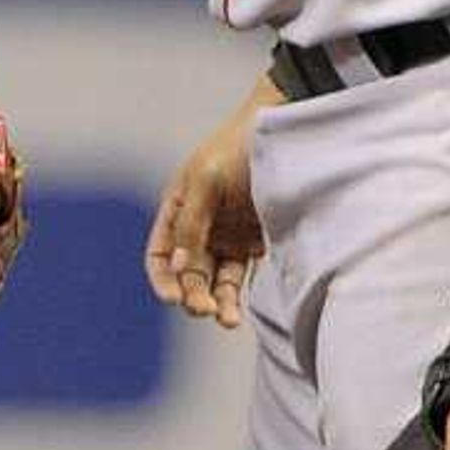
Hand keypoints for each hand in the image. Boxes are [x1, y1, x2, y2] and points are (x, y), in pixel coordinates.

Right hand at [145, 85, 271, 329]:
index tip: (174, 298)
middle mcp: (200, 228)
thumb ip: (191, 226)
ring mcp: (228, 237)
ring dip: (217, 301)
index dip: (163, 279)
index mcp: (179, 209)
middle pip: (188, 273)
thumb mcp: (207, 181)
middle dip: (192, 294)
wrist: (290, 128)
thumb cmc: (240, 147)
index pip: (160, 255)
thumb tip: (178, 268)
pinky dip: (239, 296)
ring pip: (216, 281)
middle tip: (205, 309)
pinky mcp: (256, 244)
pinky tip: (239, 311)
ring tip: (227, 320)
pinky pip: (243, 278)